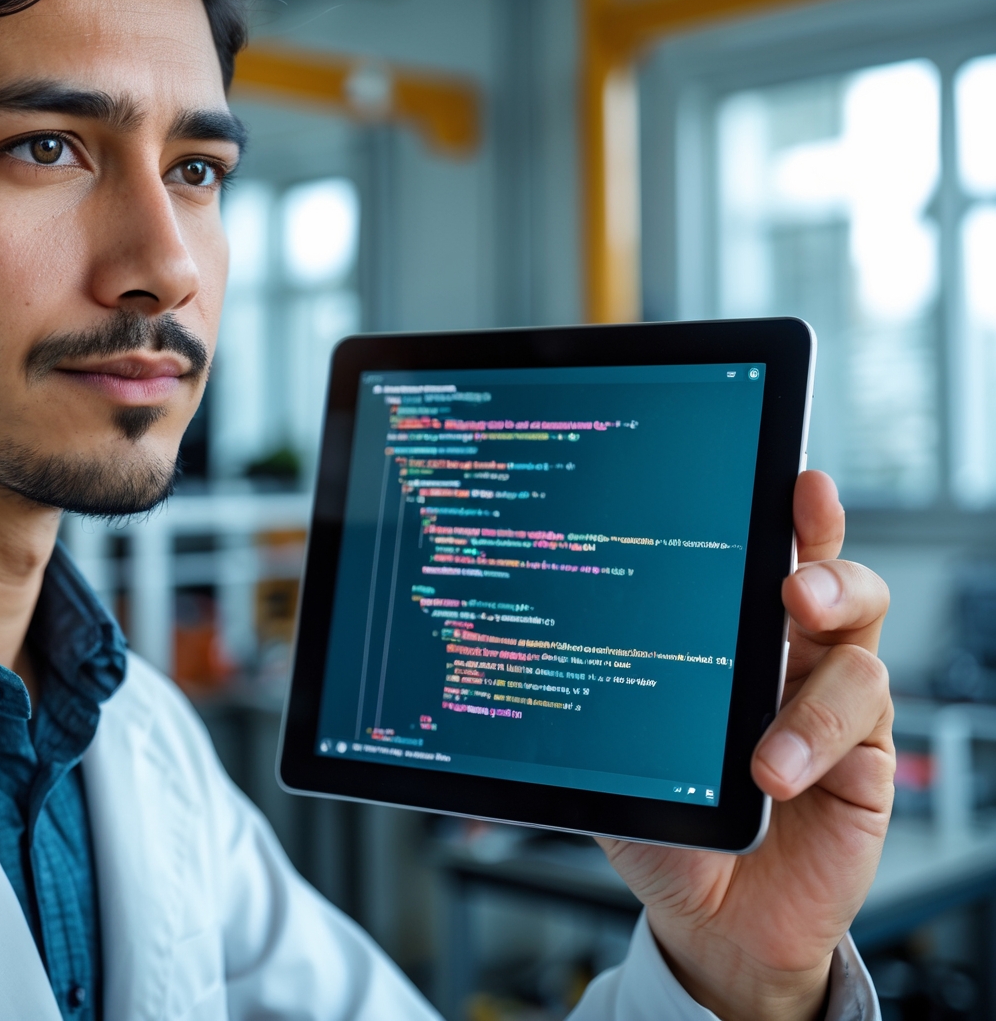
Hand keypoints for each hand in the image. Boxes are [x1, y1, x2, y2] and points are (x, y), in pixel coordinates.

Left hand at [600, 470, 892, 1020]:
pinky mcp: (864, 754)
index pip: (759, 556)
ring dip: (813, 665)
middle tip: (791, 576)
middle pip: (829, 576)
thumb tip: (531, 652)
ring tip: (773, 688)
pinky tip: (773, 771)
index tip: (784, 479)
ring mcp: (828, 700)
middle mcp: (787, 654)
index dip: (781, 515)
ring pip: (859, 639)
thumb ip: (598, 705)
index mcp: (727, 636)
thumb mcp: (620, 755)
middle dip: (820, 555)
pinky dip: (813, 736)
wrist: (712, 916)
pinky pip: (859, 717)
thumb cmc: (668, 821)